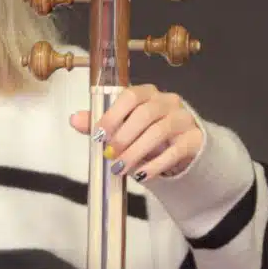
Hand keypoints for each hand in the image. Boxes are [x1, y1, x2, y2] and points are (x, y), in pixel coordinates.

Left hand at [69, 84, 203, 179]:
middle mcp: (167, 101)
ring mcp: (183, 119)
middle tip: (109, 155)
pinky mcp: (194, 139)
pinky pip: (175, 151)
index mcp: (147, 93)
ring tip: (120, 168)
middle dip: (123, 136)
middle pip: (146, 114)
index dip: (113, 115)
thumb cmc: (147, 134)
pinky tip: (141, 175)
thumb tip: (74, 119)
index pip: (130, 95)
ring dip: (136, 152)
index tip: (99, 135)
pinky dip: (156, 164)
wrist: (182, 148)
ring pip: (160, 131)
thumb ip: (101, 123)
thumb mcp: (123, 128)